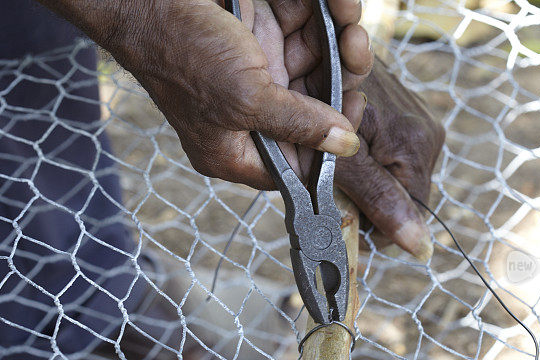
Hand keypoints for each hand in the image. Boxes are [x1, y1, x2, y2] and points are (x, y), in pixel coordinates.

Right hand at [37, 0, 372, 188]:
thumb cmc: (184, 53)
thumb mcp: (246, 99)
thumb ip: (299, 125)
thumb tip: (346, 147)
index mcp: (239, 151)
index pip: (300, 164)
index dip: (333, 143)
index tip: (354, 109)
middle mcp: (252, 117)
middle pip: (316, 112)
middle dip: (342, 79)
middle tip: (355, 49)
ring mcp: (258, 77)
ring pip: (317, 69)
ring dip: (340, 43)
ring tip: (350, 19)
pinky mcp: (261, 40)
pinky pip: (305, 35)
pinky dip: (325, 19)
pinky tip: (340, 6)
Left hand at [336, 57, 444, 261]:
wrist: (316, 49)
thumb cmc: (319, 105)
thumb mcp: (341, 160)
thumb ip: (379, 199)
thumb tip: (422, 248)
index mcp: (416, 146)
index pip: (408, 213)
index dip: (374, 224)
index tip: (343, 216)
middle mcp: (428, 132)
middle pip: (403, 193)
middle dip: (368, 197)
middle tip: (333, 183)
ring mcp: (420, 120)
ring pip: (396, 175)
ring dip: (367, 177)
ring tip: (338, 161)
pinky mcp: (408, 113)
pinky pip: (393, 154)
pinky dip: (369, 157)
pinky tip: (348, 146)